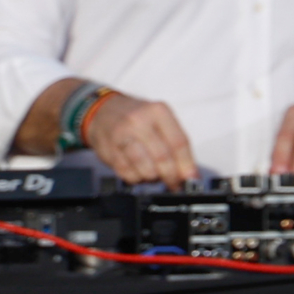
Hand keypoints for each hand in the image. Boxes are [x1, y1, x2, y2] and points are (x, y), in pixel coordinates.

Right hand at [80, 90, 199, 185]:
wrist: (102, 111)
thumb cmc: (137, 118)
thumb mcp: (160, 120)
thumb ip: (176, 143)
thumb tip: (189, 173)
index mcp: (158, 111)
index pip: (179, 142)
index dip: (187, 164)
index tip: (191, 178)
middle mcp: (138, 122)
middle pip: (162, 157)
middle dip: (171, 176)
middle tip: (174, 182)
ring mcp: (121, 136)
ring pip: (145, 168)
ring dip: (153, 178)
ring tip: (154, 175)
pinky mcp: (108, 150)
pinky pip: (127, 174)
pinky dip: (137, 178)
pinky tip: (138, 172)